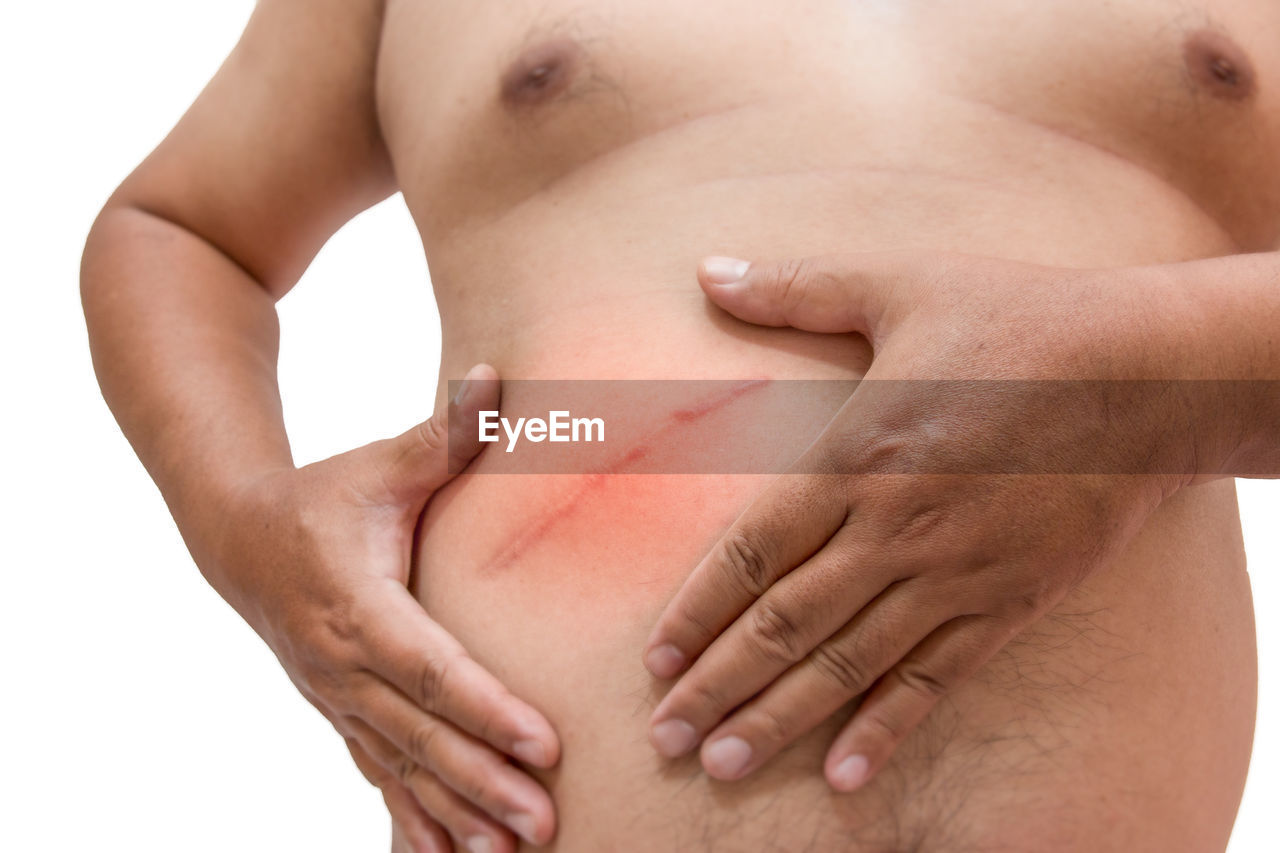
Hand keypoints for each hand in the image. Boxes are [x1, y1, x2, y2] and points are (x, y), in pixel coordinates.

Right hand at [208, 364, 557, 851]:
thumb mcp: (381, 462)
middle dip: (483, 780)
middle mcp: (342, 663)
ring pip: (400, 767)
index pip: (430, 665)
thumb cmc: (327, 495)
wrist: (239, 538)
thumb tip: (495, 376)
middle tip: (545, 821)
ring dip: (454, 812)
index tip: (543, 743)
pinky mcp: (338, 714)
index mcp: (358, 601)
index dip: (485, 706)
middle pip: (420, 733)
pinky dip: (412, 818)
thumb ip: (443, 431)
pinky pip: (377, 777)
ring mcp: (335, 698)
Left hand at [644, 252, 1220, 792]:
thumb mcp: (899, 284)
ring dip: (779, 720)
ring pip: (847, 664)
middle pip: (784, 623)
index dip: (696, 610)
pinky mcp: (1009, 601)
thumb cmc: (1019, 320)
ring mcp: (953, 573)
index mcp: (854, 456)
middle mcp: (893, 527)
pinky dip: (887, 730)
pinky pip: (935, 680)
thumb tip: (708, 266)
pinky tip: (843, 775)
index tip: (652, 659)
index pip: (751, 551)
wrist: (1150, 370)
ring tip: (723, 767)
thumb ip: (796, 288)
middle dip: (716, 684)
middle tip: (665, 740)